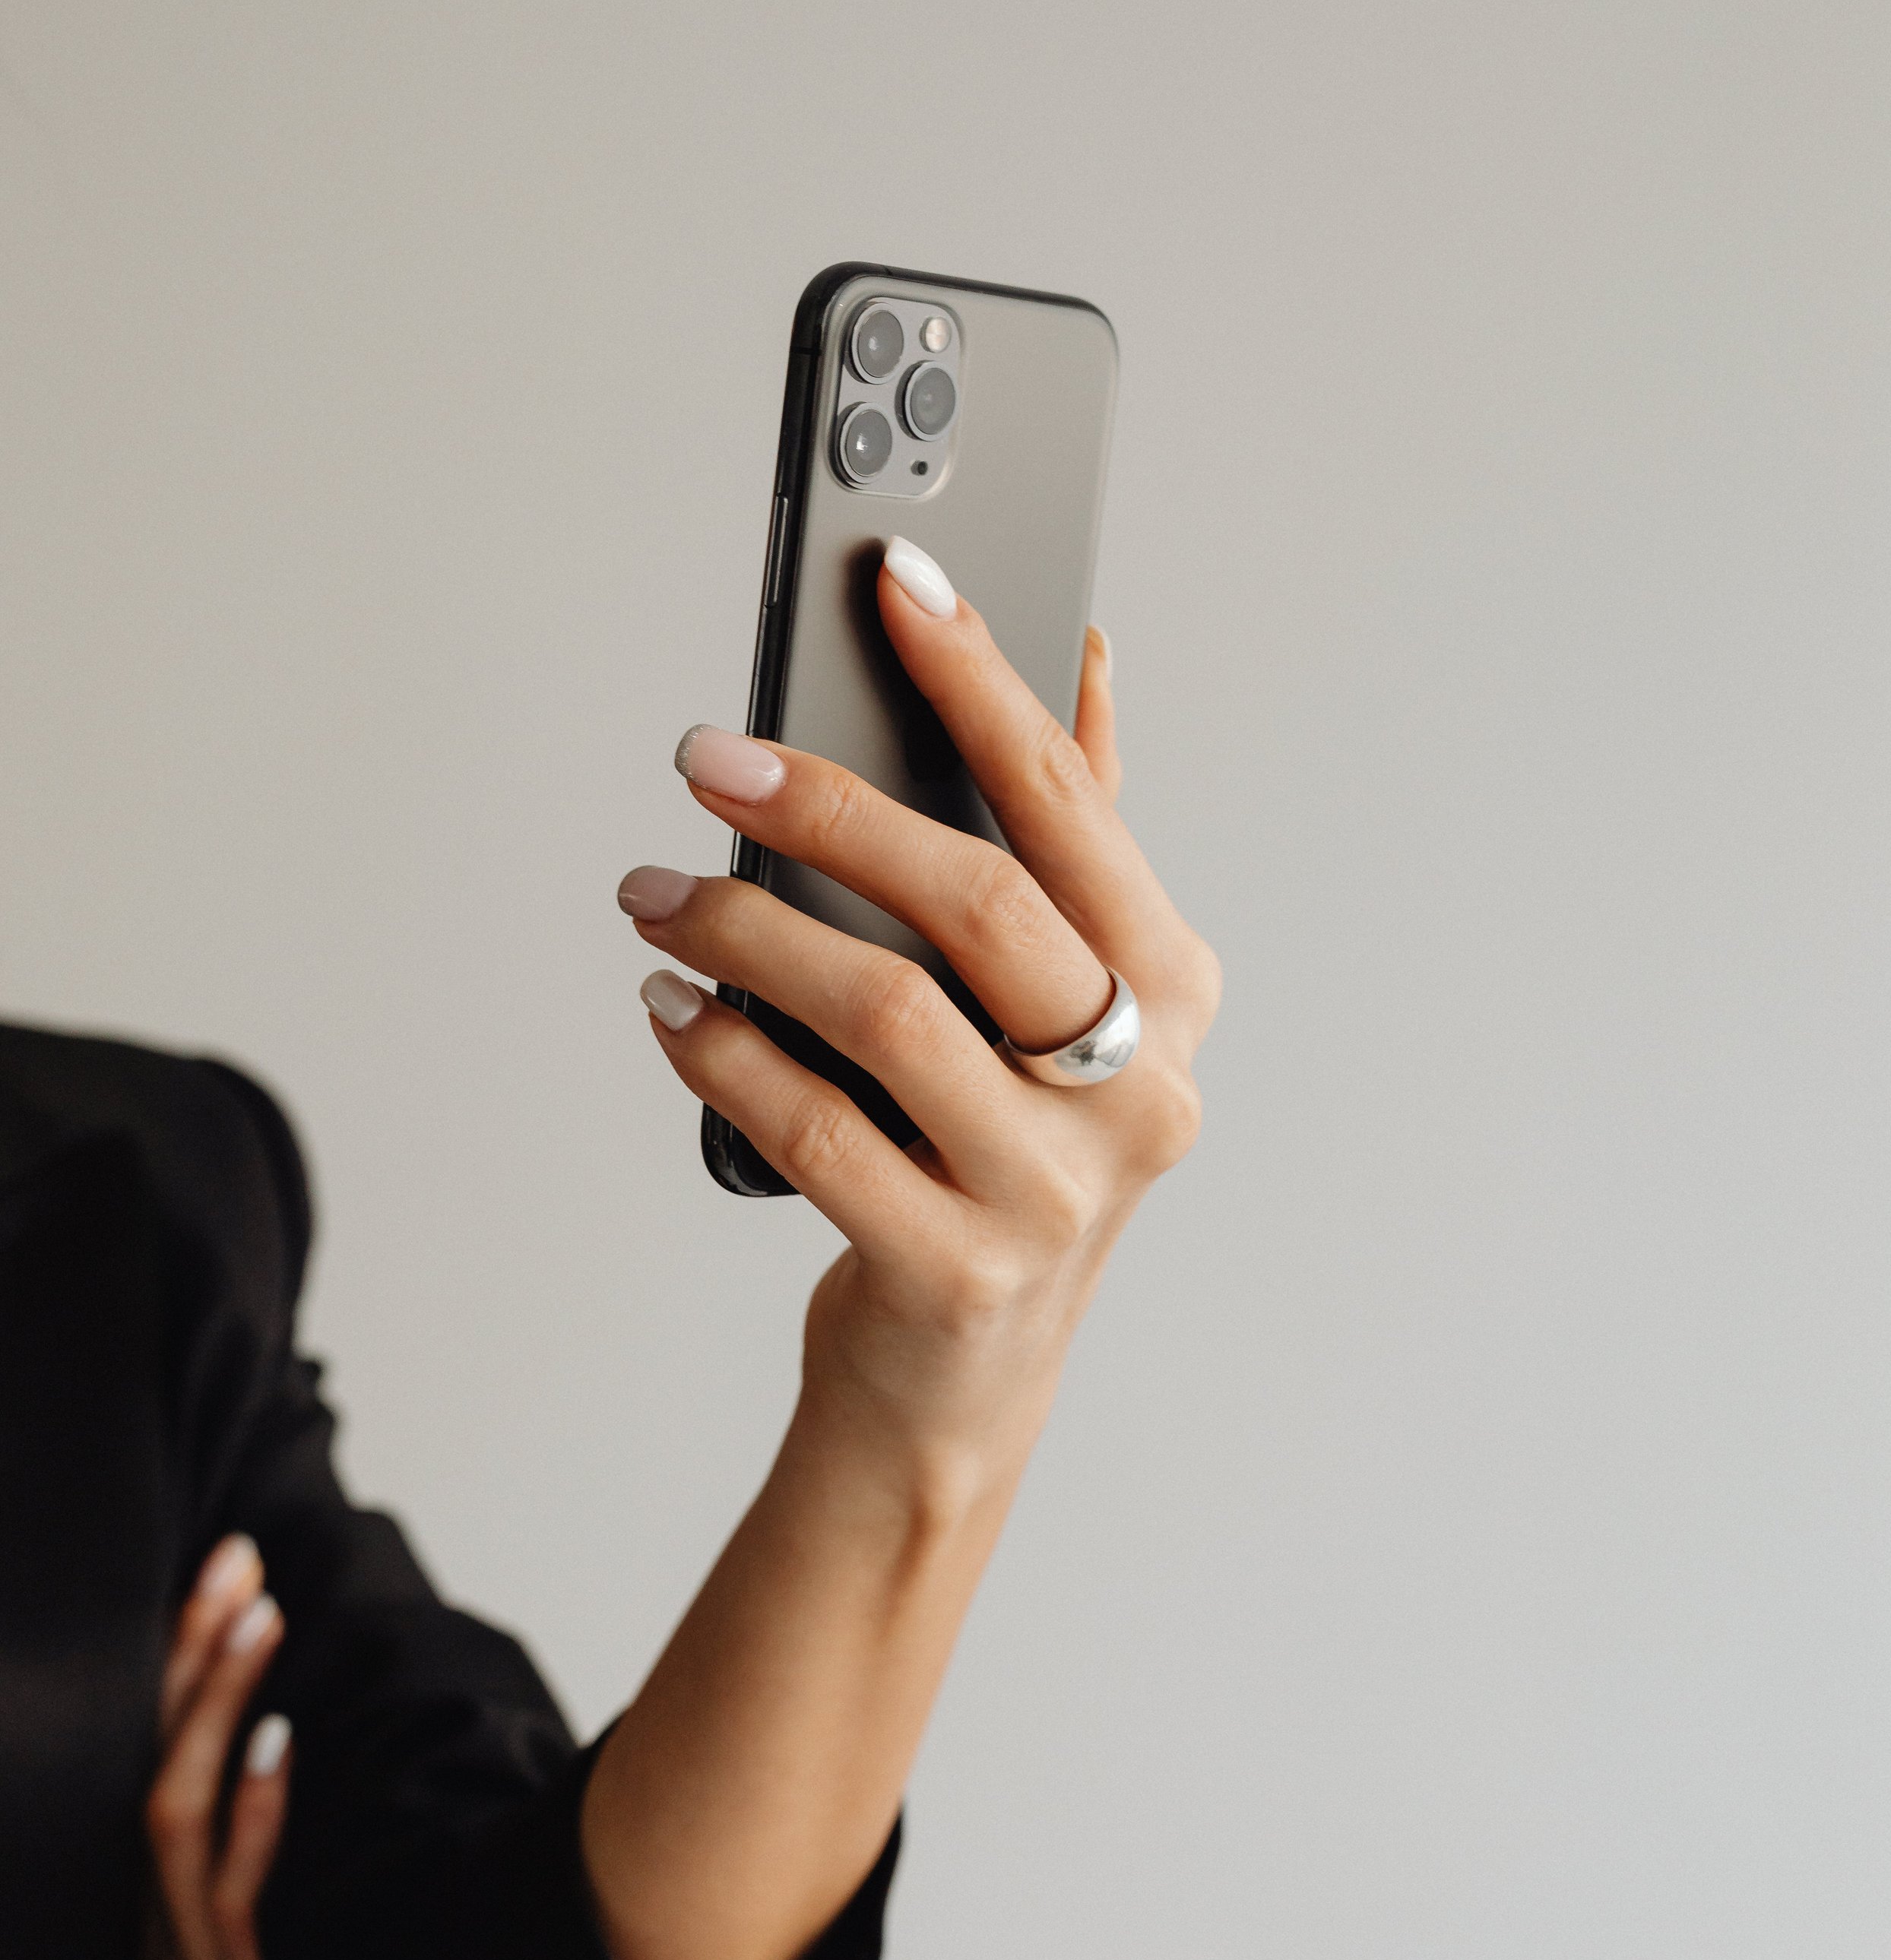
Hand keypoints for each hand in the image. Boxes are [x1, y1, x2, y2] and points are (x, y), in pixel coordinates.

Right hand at [92, 1542, 371, 1959]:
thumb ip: (246, 1938)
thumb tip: (304, 1821)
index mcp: (153, 1936)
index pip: (155, 1772)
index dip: (181, 1679)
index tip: (220, 1588)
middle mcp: (158, 1941)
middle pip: (157, 1766)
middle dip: (190, 1657)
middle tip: (233, 1555)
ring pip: (182, 1812)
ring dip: (219, 1708)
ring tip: (257, 1611)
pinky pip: (229, 1903)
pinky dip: (251, 1822)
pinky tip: (279, 1750)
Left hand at [589, 554, 1214, 1959]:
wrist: (961, 1384)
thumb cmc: (997, 1151)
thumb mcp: (1059, 1000)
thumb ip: (1074, 836)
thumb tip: (1083, 651)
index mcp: (1169, 990)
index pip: (1069, 803)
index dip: (980, 678)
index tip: (893, 575)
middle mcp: (1138, 1086)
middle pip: (980, 903)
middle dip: (832, 807)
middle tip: (706, 752)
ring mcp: (1057, 1192)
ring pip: (886, 1014)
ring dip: (746, 933)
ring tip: (652, 893)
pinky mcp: (957, 1272)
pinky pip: (815, 1133)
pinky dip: (725, 1058)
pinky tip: (669, 1010)